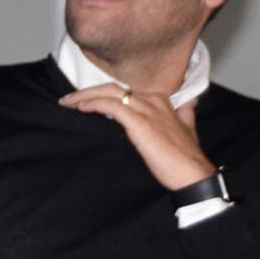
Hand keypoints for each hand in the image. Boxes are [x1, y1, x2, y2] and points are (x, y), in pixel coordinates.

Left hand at [58, 83, 214, 190]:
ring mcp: (147, 109)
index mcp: (161, 100)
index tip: (85, 99)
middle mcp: (153, 100)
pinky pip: (112, 106)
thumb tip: (188, 104)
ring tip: (67, 102)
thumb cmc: (186, 155)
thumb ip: (184, 114)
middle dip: (88, 91)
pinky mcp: (140, 122)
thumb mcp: (187, 127)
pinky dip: (94, 104)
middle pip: (114, 87)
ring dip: (84, 96)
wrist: (192, 171)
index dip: (103, 92)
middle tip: (68, 99)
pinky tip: (80, 108)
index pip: (126, 89)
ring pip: (110, 93)